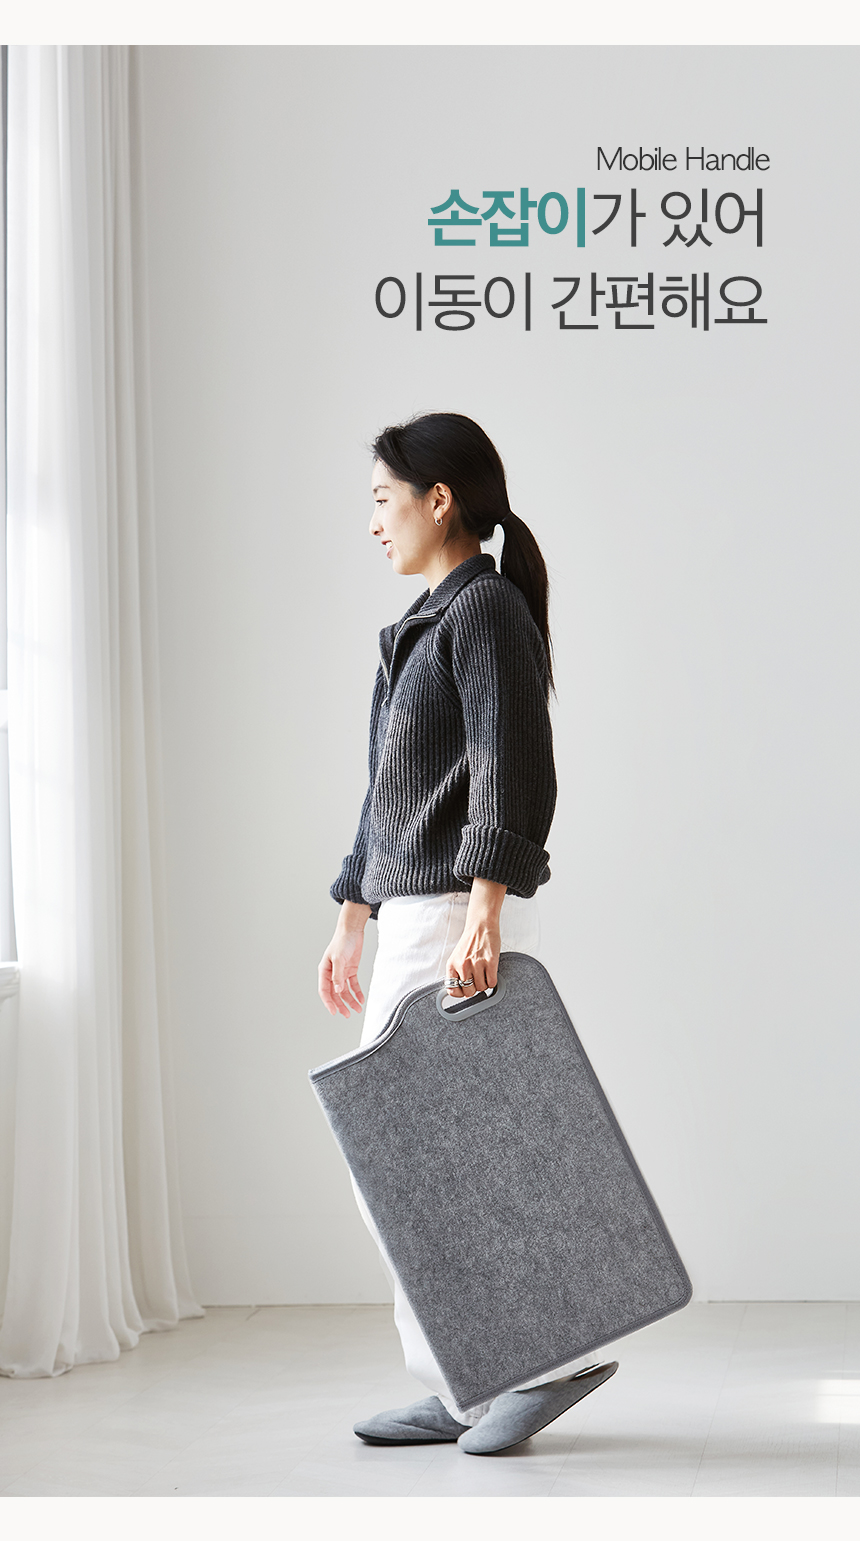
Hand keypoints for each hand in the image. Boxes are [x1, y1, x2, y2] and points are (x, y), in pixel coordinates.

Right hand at [318, 902, 370, 1018]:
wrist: (352, 930)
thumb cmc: (342, 941)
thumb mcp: (339, 959)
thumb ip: (338, 976)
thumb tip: (338, 991)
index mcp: (324, 971)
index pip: (325, 990)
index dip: (329, 1002)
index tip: (334, 1012)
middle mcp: (332, 973)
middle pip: (335, 993)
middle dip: (341, 1005)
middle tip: (346, 1015)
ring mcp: (342, 972)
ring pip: (344, 991)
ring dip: (350, 1000)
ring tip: (357, 1009)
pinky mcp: (351, 970)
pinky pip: (353, 984)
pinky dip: (357, 992)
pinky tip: (361, 999)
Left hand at [445, 878, 505, 996]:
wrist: (481, 926)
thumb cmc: (470, 941)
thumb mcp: (457, 957)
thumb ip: (457, 973)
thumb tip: (461, 991)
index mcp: (452, 965)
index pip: (452, 990)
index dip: (460, 992)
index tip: (464, 990)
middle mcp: (463, 966)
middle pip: (469, 992)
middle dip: (474, 988)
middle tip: (477, 979)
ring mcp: (476, 964)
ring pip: (481, 988)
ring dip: (484, 983)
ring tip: (484, 973)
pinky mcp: (490, 962)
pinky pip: (492, 983)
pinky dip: (492, 981)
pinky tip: (491, 973)